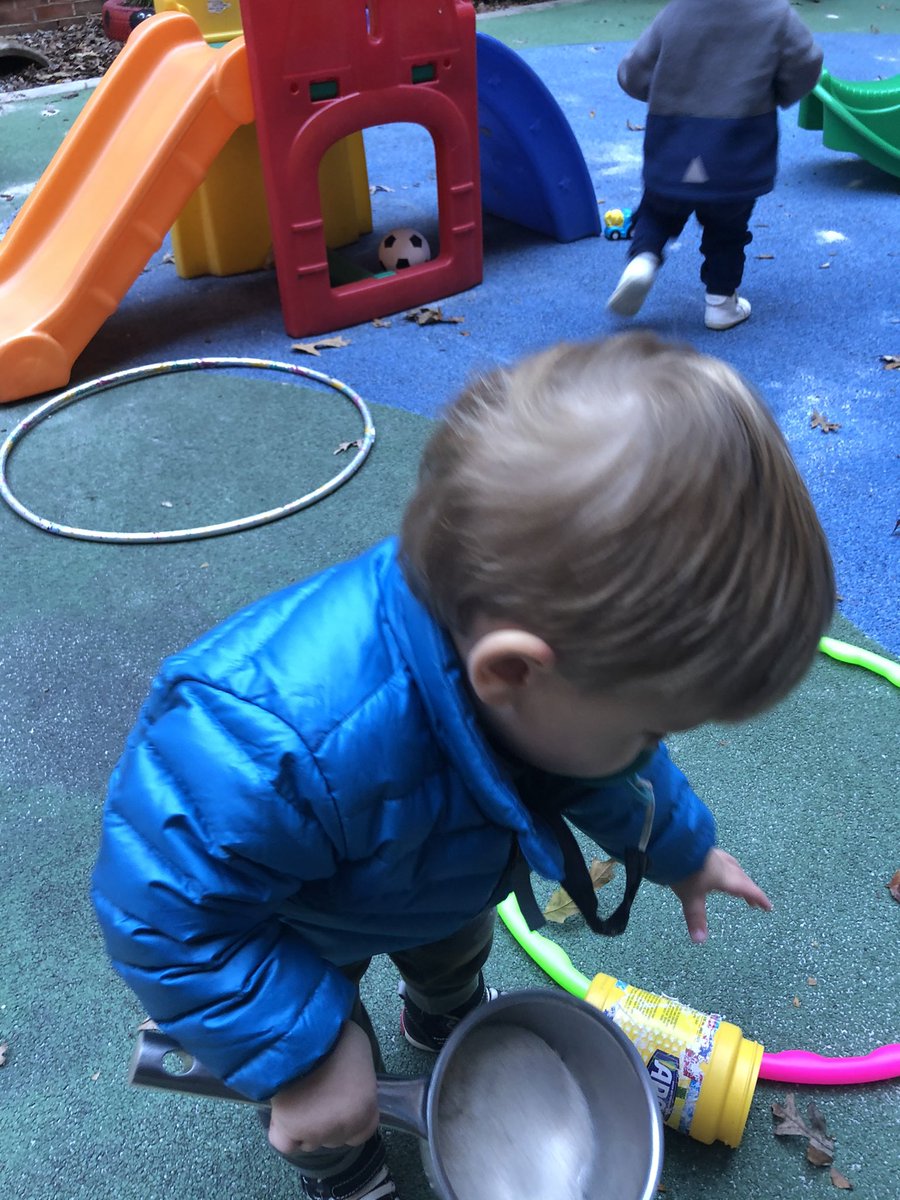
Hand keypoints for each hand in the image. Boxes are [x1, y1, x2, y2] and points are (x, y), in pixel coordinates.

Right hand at [267, 1020, 379, 1154]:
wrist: (303, 1037)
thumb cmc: (335, 1038)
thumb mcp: (359, 1048)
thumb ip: (359, 1075)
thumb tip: (351, 1077)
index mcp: (364, 1110)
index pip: (361, 1133)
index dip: (350, 1120)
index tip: (340, 1106)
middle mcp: (341, 1128)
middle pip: (334, 1138)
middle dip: (327, 1123)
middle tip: (317, 1096)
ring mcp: (314, 1132)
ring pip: (309, 1141)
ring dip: (305, 1126)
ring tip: (299, 1097)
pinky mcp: (288, 1130)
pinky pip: (285, 1144)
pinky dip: (283, 1133)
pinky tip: (283, 1115)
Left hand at [670, 847, 771, 943]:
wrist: (674, 843)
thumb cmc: (686, 871)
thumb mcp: (691, 897)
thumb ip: (696, 917)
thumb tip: (699, 940)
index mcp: (726, 877)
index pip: (747, 889)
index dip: (759, 898)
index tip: (768, 907)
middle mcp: (723, 865)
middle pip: (741, 878)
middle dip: (749, 890)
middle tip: (753, 901)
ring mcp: (714, 855)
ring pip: (732, 866)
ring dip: (738, 876)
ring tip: (738, 883)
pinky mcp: (704, 848)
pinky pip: (721, 859)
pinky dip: (726, 866)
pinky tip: (717, 865)